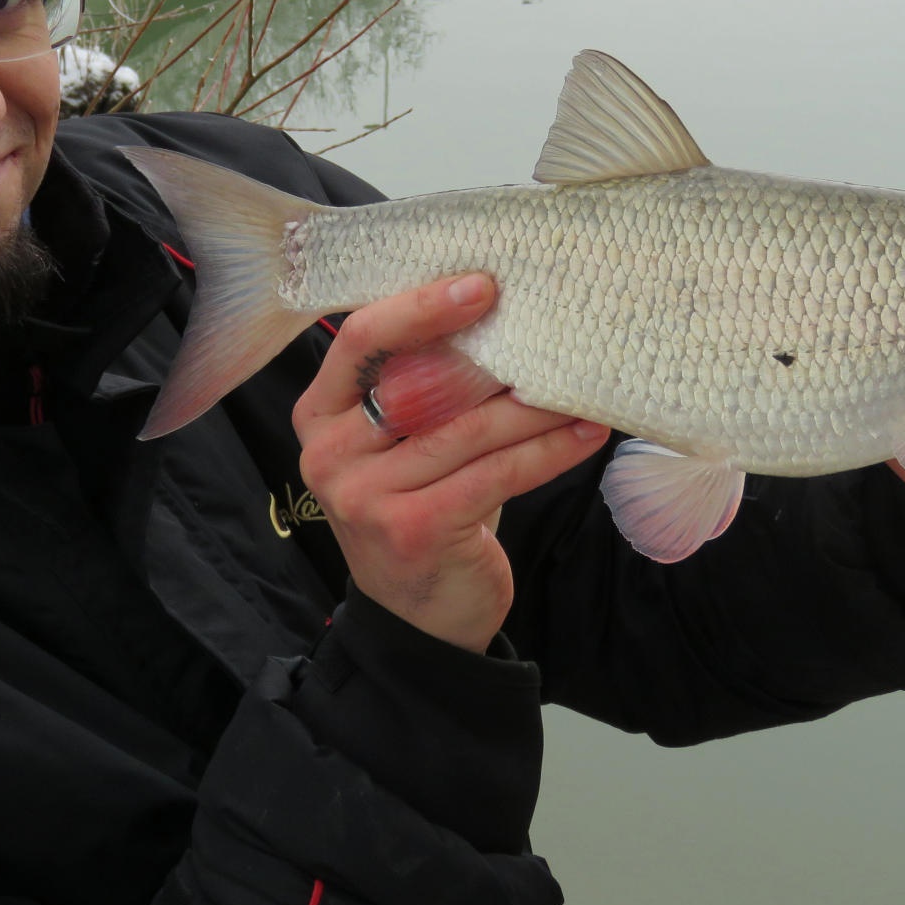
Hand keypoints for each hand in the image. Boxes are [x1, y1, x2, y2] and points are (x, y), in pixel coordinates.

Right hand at [293, 273, 609, 652]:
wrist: (418, 620)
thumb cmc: (421, 507)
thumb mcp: (402, 443)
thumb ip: (422, 387)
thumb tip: (499, 314)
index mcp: (319, 414)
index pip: (360, 338)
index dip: (420, 305)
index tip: (482, 284)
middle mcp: (329, 453)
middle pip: (420, 380)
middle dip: (493, 354)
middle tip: (556, 332)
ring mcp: (365, 495)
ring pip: (468, 429)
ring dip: (535, 407)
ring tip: (584, 388)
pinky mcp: (412, 529)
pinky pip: (494, 474)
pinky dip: (547, 451)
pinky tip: (584, 434)